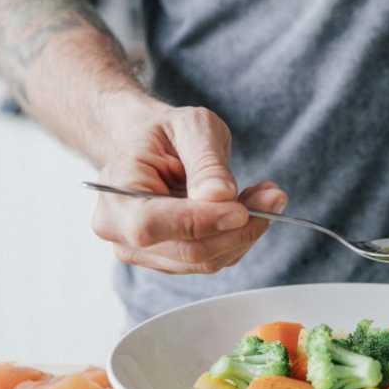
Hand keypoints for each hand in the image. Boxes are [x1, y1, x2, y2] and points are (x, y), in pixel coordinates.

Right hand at [91, 101, 286, 273]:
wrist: (154, 149)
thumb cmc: (167, 133)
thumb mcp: (191, 126)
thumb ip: (206, 161)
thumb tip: (220, 196)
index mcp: (115, 195)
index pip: (152, 224)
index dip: (200, 222)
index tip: (242, 210)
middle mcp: (124, 235)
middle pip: (188, 250)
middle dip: (238, 228)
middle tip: (274, 198)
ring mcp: (149, 254)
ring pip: (209, 259)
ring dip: (246, 232)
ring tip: (267, 196)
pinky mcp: (175, 261)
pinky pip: (216, 258)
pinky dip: (241, 236)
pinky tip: (253, 208)